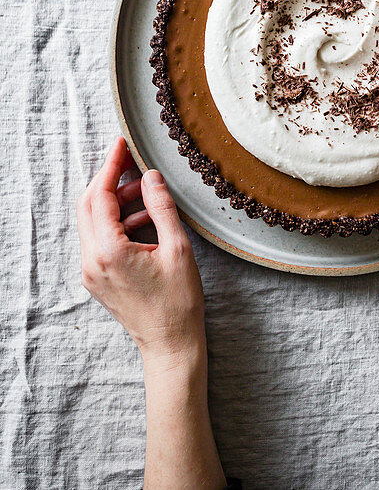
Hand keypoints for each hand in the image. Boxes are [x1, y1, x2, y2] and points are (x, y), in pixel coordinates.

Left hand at [77, 137, 204, 367]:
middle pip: (88, 205)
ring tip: (146, 192)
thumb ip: (161, 207)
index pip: (99, 196)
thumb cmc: (178, 302)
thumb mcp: (178, 249)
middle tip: (130, 159)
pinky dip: (117, 221)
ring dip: (115, 201)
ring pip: (93, 221)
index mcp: (109, 252)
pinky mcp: (98, 278)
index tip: (121, 144)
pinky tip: (145, 218)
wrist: (170, 345)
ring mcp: (92, 272)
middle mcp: (92, 261)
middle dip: (108, 179)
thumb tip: (150, 176)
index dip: (110, 166)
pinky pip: (100, 239)